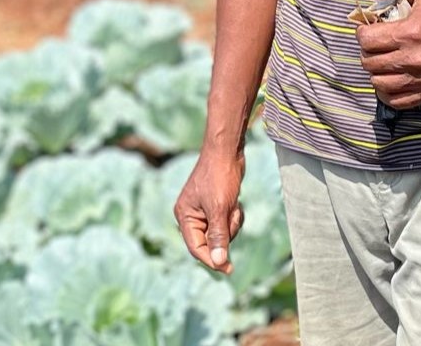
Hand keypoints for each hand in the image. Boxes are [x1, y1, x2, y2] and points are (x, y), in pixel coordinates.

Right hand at [173, 148, 245, 273]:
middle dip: (225, 232)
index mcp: (184, 216)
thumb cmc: (220, 176)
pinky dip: (233, 216)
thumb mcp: (220, 208)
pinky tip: (235, 202)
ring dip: (231, 223)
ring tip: (233, 205)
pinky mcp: (215, 205)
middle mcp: (191, 215)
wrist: (227, 151)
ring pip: (221, 233)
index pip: (196, 247)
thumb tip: (218, 262)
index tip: (229, 269)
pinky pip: (226, 223)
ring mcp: (203, 210)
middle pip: (210, 241)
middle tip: (232, 215)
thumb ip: (218, 236)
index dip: (211, 259)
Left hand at [355, 0, 420, 109]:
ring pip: (379, 83)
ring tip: (382, 60)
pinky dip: (387, 92)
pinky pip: (397, 101)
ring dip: (375, 71)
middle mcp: (415, 59)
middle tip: (374, 44)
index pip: (367, 40)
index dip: (362, 33)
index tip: (368, 29)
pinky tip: (390, 78)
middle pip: (370, 63)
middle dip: (367, 51)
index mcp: (411, 32)